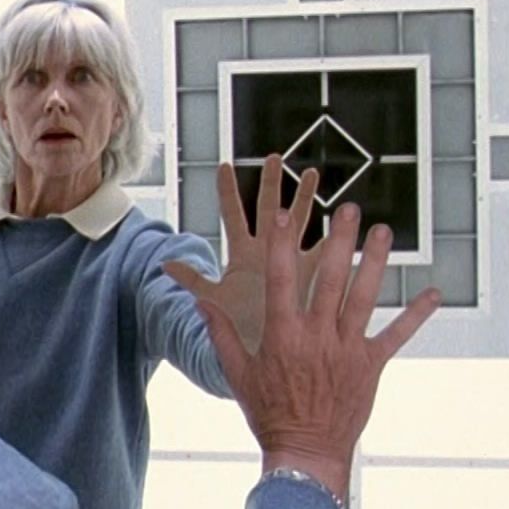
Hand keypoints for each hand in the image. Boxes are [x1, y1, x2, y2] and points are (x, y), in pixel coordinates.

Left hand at [163, 155, 321, 352]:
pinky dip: (335, 235)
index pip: (233, 215)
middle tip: (274, 157)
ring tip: (312, 173)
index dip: (229, 191)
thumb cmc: (237, 325)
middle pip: (268, 209)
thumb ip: (193, 279)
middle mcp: (266, 252)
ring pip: (299, 222)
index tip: (225, 165)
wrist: (264, 351)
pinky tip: (346, 217)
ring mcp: (290, 260)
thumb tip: (162, 263)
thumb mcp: (214, 300)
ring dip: (305, 198)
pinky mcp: (311, 273)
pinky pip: (324, 249)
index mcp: (242, 255)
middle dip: (271, 183)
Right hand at [190, 195, 440, 499]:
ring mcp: (347, 350)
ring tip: (382, 232)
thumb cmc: (269, 414)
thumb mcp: (238, 374)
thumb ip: (222, 334)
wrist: (306, 454)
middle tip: (348, 208)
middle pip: (330, 280)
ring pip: (364, 298)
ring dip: (374, 262)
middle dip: (339, 241)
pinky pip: (397, 336)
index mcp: (283, 336)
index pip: (282, 280)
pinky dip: (416, 315)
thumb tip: (202, 303)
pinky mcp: (371, 366)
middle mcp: (317, 337)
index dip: (284, 245)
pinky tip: (434, 293)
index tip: (287, 214)